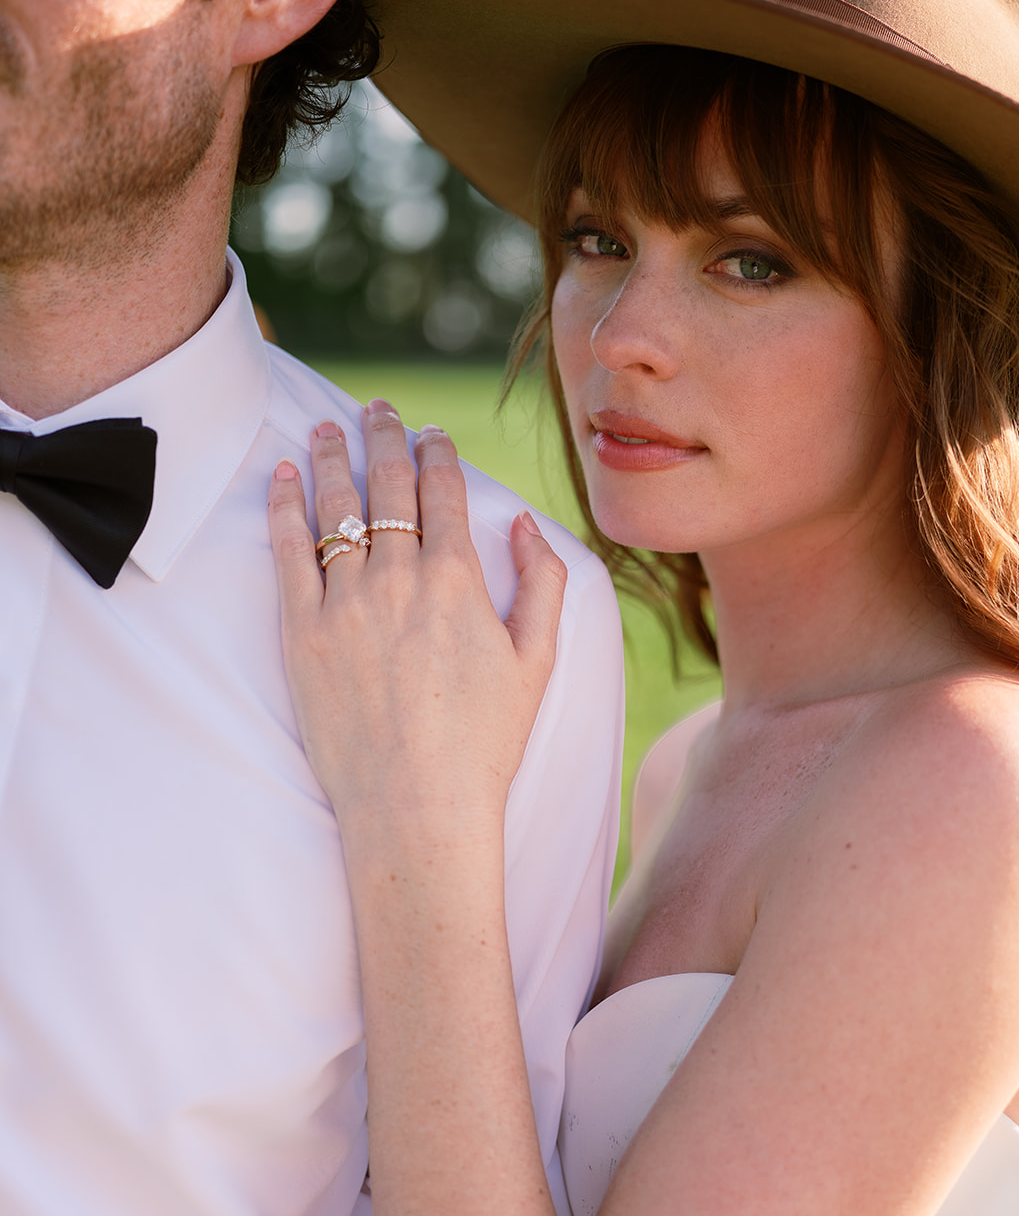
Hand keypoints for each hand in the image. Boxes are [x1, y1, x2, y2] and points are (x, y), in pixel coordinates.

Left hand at [267, 401, 566, 830]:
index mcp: (459, 579)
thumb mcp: (538, 661)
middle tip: (377, 409)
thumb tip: (525, 523)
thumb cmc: (485, 742)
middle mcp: (399, 576)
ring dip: (330, 457)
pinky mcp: (302, 631)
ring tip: (324, 427)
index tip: (431, 433)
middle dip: (383, 436)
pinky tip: (280, 476)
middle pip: (387, 485)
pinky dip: (283, 506)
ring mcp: (346, 601)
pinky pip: (288, 551)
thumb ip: (542, 583)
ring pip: (335, 506)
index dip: (437, 452)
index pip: (444, 491)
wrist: (417, 806)